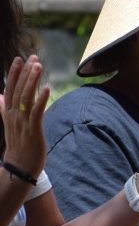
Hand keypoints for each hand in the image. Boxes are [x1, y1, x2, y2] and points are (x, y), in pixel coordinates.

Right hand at [1, 56, 49, 174]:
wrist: (19, 167)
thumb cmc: (18, 145)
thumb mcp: (9, 124)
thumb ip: (4, 108)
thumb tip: (0, 96)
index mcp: (9, 113)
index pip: (10, 89)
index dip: (14, 74)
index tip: (19, 59)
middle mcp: (14, 115)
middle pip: (18, 90)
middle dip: (25, 73)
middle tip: (33, 58)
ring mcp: (23, 122)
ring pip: (26, 97)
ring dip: (32, 81)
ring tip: (38, 67)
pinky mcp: (33, 129)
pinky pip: (37, 112)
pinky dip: (41, 99)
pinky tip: (47, 88)